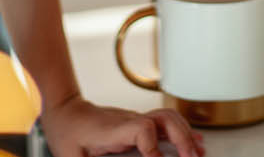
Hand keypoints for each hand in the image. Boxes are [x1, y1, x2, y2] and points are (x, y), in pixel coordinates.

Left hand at [40, 93, 203, 156]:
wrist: (65, 110)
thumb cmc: (66, 133)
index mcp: (112, 130)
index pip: (142, 129)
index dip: (153, 147)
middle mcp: (128, 122)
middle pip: (164, 118)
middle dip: (183, 139)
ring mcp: (135, 120)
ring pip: (169, 118)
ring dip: (186, 135)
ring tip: (199, 153)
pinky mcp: (138, 124)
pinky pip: (165, 125)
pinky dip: (182, 134)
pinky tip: (194, 144)